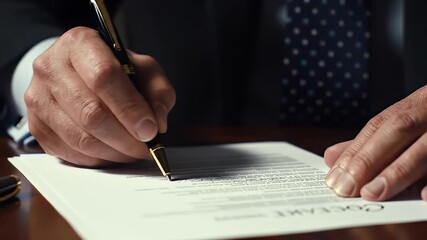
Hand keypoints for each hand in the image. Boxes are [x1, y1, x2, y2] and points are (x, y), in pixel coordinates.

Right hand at [25, 27, 175, 166]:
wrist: (77, 74)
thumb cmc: (113, 69)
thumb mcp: (143, 69)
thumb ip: (158, 91)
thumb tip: (157, 123)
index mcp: (80, 44)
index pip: (103, 77)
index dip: (130, 108)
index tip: (150, 130)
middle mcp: (51, 68)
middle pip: (91, 113)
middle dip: (126, 137)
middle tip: (147, 148)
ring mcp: (38, 98)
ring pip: (81, 138)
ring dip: (115, 152)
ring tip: (134, 152)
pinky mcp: (36, 125)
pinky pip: (70, 153)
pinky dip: (98, 159)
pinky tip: (114, 152)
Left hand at [324, 85, 426, 200]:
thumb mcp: (412, 122)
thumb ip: (374, 141)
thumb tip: (332, 157)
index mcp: (421, 102)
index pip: (382, 124)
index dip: (357, 148)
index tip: (335, 174)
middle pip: (400, 128)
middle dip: (371, 158)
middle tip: (347, 187)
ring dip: (400, 170)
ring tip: (374, 193)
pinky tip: (425, 197)